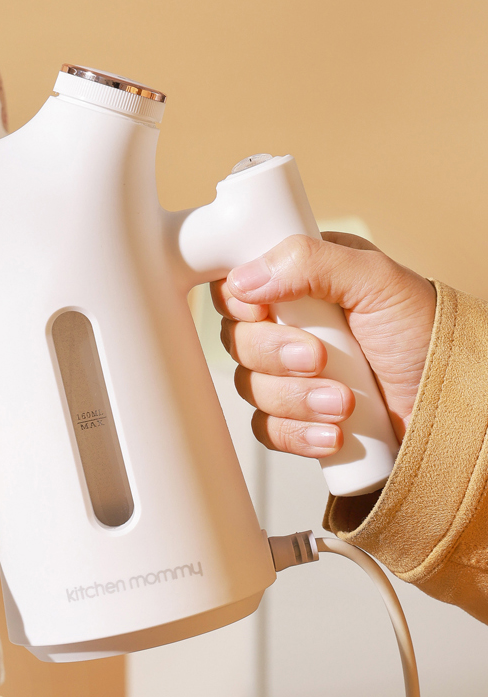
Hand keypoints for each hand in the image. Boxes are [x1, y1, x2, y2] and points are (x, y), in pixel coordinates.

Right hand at [211, 233, 435, 456]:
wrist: (458, 402)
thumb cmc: (427, 334)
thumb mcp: (377, 280)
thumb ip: (311, 262)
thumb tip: (247, 278)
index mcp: (302, 281)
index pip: (237, 286)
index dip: (241, 303)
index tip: (263, 311)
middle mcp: (292, 325)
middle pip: (239, 341)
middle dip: (277, 356)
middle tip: (319, 359)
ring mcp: (293, 374)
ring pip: (251, 388)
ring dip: (295, 399)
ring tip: (343, 402)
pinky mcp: (300, 417)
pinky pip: (268, 429)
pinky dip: (296, 434)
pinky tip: (331, 433)